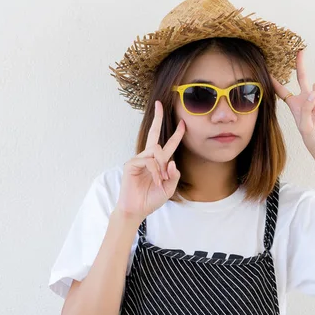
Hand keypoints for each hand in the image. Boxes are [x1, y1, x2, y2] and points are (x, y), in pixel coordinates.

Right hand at [116, 100, 185, 222]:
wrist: (137, 210)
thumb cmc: (151, 199)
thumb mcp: (169, 189)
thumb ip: (173, 176)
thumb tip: (172, 162)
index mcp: (159, 162)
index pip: (169, 144)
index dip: (176, 134)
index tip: (183, 123)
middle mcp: (149, 158)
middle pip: (154, 134)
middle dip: (157, 118)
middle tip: (159, 104)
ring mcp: (139, 159)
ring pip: (155, 151)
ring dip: (161, 166)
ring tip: (160, 180)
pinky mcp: (131, 164)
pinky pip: (148, 161)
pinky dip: (154, 171)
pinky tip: (154, 181)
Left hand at [270, 50, 314, 156]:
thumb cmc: (312, 140)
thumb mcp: (304, 126)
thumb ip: (306, 109)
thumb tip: (313, 93)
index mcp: (294, 106)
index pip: (282, 91)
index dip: (275, 81)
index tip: (267, 69)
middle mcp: (305, 101)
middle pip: (302, 78)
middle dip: (301, 64)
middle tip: (300, 51)